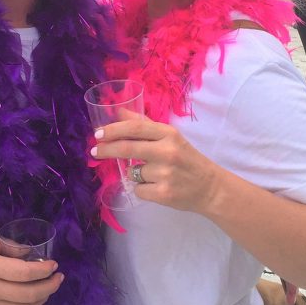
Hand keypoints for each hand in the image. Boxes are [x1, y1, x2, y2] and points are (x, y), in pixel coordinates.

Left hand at [91, 115, 221, 213]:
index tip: (98, 134)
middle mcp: (167, 151)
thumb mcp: (170, 137)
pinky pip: (138, 189)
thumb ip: (145, 124)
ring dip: (134, 173)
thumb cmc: (187, 159)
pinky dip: (142, 189)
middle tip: (95, 151)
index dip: (113, 129)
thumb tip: (119, 111)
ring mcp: (166, 173)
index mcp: (169, 134)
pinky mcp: (164, 193)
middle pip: (127, 148)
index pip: (135, 127)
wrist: (210, 188)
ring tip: (153, 175)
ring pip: (132, 172)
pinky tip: (157, 187)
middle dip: (107, 149)